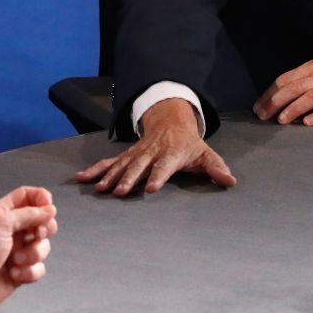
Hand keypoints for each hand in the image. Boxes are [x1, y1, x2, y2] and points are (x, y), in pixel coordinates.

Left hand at [0, 186, 56, 312]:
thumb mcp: (2, 223)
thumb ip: (29, 213)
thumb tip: (50, 209)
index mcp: (3, 213)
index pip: (28, 196)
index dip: (41, 199)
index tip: (48, 208)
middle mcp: (11, 230)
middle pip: (41, 221)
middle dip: (44, 229)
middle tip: (36, 234)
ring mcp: (16, 251)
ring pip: (42, 247)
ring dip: (33, 254)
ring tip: (16, 260)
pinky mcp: (20, 272)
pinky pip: (38, 269)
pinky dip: (29, 272)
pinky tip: (14, 274)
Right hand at [76, 98, 235, 195]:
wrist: (170, 121)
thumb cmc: (189, 143)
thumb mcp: (205, 153)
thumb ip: (216, 168)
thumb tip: (230, 181)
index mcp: (171, 153)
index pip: (164, 166)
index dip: (157, 176)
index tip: (150, 188)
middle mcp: (151, 152)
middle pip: (138, 166)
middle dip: (128, 178)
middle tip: (120, 192)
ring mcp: (136, 153)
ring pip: (121, 164)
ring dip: (110, 176)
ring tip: (101, 189)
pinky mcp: (126, 155)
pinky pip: (109, 162)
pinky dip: (95, 169)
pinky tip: (82, 178)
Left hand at [253, 56, 312, 126]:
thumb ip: (305, 81)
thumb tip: (280, 95)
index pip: (286, 79)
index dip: (270, 93)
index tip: (258, 106)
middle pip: (294, 87)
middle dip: (275, 102)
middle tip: (263, 116)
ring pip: (310, 96)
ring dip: (293, 108)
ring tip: (281, 119)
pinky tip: (307, 122)